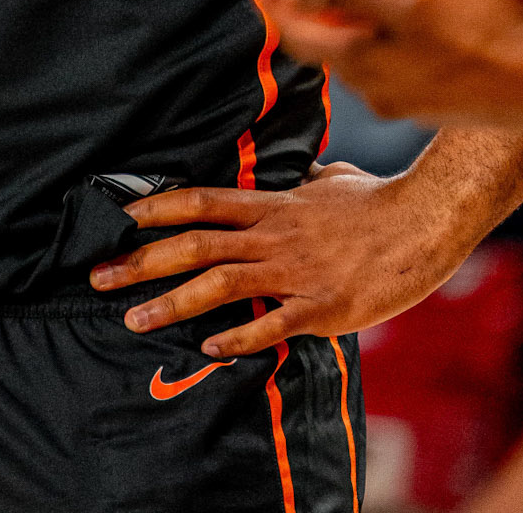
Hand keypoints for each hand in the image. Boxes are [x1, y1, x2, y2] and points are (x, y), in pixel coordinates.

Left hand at [88, 160, 472, 357]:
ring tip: (134, 319)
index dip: (155, 208)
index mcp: (271, 205)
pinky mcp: (321, 306)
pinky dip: (238, 335)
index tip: (117, 219)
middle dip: (142, 261)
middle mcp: (273, 235)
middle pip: (194, 244)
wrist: (424, 223)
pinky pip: (272, 322)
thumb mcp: (327, 179)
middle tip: (99, 278)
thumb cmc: (376, 200)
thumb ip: (298, 182)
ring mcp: (294, 271)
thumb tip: (292, 174)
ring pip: (220, 283)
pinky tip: (208, 349)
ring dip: (172, 302)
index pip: (200, 201)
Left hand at [259, 0, 522, 127]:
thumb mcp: (413, 4)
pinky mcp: (441, 97)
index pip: (299, 38)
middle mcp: (381, 90)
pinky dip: (385, 35)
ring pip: (364, 56)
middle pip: (328, 49)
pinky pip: (397, 60)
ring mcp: (412, 97)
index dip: (274, 8)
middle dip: (307, 15)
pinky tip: (405, 16)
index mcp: (365, 67)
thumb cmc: (487, 36)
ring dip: (348, 25)